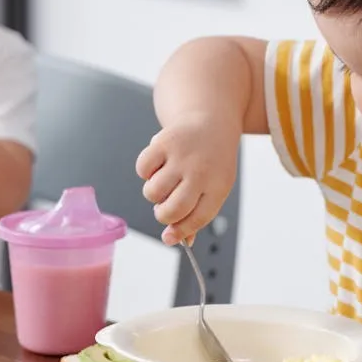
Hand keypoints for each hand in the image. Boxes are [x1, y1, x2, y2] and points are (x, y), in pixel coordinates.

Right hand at [135, 112, 239, 244]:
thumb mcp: (215, 188)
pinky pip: (142, 169)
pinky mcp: (164, 142)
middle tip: (164, 206)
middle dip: (163, 215)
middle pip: (172, 210)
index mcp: (218, 186)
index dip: (180, 232)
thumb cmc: (211, 162)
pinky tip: (158, 164)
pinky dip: (145, 171)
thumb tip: (171, 239)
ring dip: (153, 193)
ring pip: (152, 192)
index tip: (170, 236)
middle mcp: (201, 172)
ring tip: (164, 181)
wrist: (211, 122)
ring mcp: (181, 156)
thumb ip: (196, 215)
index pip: (197, 219)